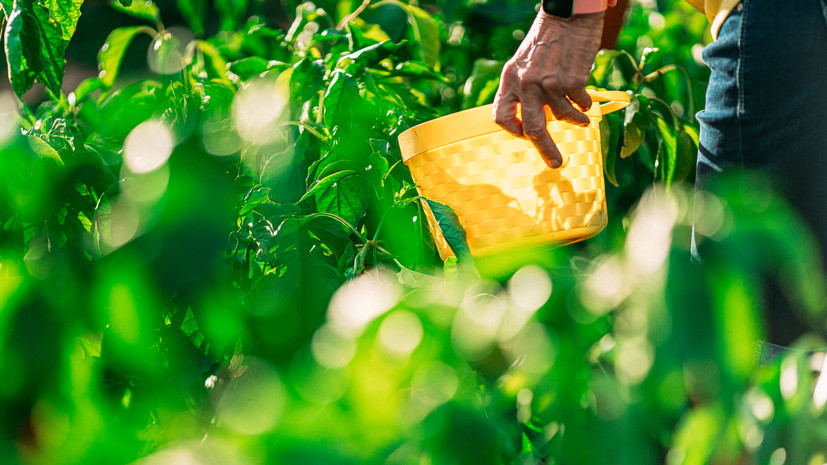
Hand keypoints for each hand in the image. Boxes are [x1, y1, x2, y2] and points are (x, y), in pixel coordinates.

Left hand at [493, 11, 603, 167]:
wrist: (568, 17)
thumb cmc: (547, 41)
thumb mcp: (525, 63)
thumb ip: (524, 89)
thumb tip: (533, 119)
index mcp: (510, 79)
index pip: (501, 116)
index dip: (514, 131)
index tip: (526, 135)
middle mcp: (526, 83)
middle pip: (533, 129)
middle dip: (546, 150)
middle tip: (555, 163)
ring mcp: (549, 83)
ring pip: (562, 117)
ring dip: (575, 120)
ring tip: (583, 118)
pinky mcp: (572, 81)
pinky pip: (581, 105)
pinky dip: (586, 105)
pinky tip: (586, 98)